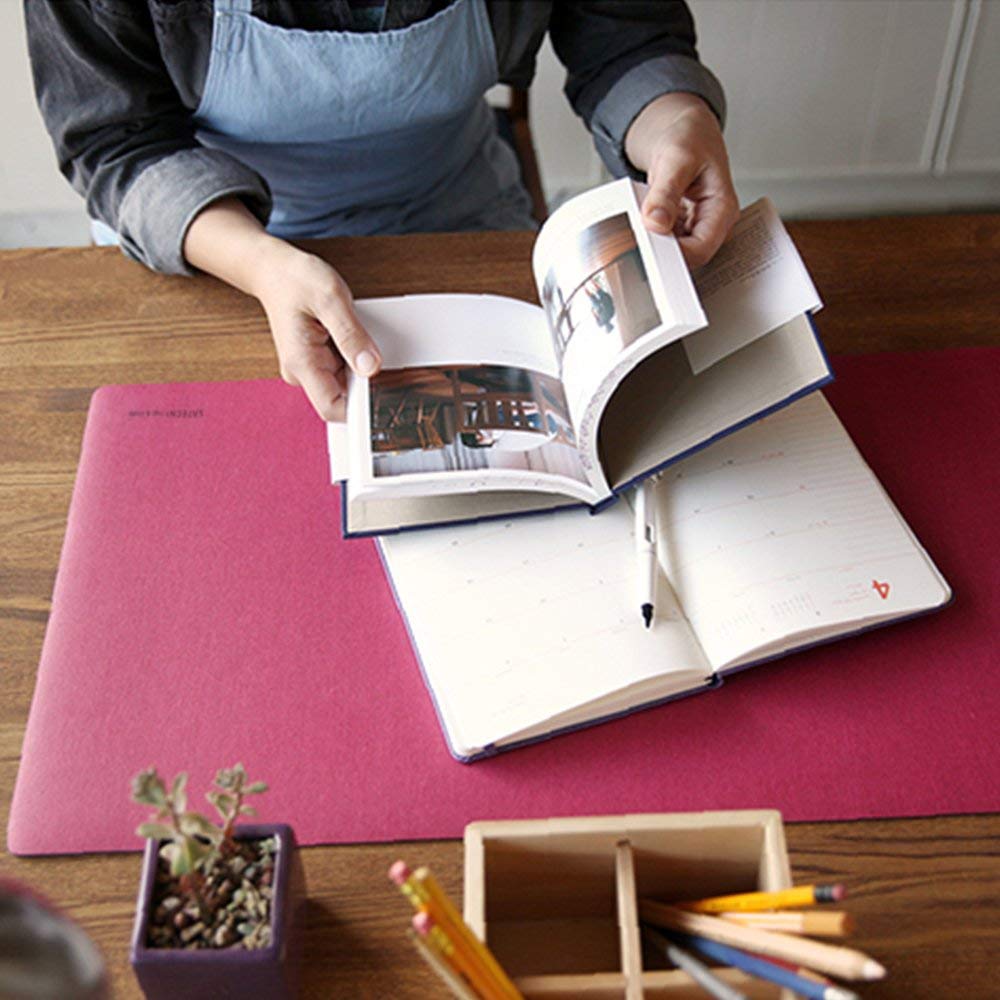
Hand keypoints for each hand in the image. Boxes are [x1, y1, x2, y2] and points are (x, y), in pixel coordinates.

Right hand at [183, 198, 380, 420]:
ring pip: (346, 382)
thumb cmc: (295, 279)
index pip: (333, 409)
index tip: (381, 391)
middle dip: (363, 379)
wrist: (273, 269)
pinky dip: (353, 356)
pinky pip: (343, 369)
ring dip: (358, 364)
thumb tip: (371, 367)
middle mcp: (302, 372)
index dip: (360, 406)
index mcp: (302, 362)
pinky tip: (348, 335)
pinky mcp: (315, 362)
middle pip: (344, 396)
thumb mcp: (330, 299)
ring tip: (352, 333)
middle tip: (367, 347)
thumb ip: (351, 335)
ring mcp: (308, 368)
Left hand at [624, 92, 739, 267]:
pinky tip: (643, 220)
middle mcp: (713, 223)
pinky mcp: (681, 227)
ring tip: (640, 224)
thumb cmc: (691, 138)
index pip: (701, 250)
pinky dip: (651, 233)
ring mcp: (697, 226)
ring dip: (654, 242)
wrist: (686, 131)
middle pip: (688, 256)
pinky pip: (664, 240)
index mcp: (722, 209)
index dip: (675, 256)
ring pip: (674, 251)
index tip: (649, 251)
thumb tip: (656, 221)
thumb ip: (665, 191)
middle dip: (662, 252)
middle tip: (637, 241)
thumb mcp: (677, 158)